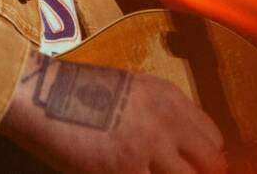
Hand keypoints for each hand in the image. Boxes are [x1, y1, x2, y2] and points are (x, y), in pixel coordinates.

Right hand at [0, 50, 226, 173]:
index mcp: (168, 96)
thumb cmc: (77, 93)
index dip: (206, 158)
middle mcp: (167, 120)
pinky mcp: (128, 171)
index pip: (214, 137)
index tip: (194, 168)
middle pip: (213, 164)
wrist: (43, 96)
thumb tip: (175, 149)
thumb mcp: (129, 90)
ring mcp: (150, 148)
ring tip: (147, 172)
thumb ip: (159, 115)